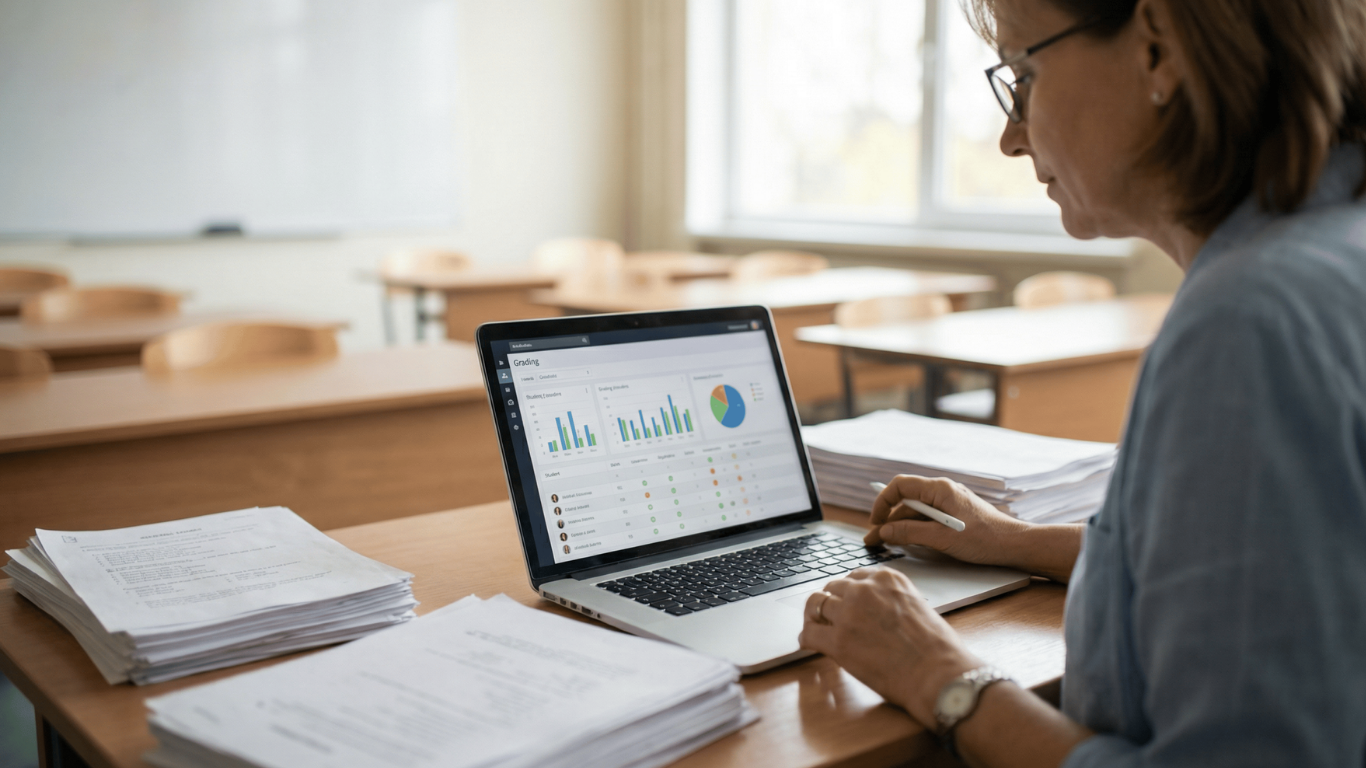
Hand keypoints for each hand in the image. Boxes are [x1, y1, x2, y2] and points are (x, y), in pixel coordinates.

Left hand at [797, 568, 979, 726]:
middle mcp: (864, 590)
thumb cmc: (936, 648)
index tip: (846, 602)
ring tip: (816, 628)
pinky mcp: (838, 642)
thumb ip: (892, 601)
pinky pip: (809, 634)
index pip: (854, 577)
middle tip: (830, 618)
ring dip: (815, 617)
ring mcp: (848, 614)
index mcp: (886, 579)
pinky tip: (808, 644)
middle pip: (832, 588)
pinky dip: (806, 639)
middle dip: (831, 603)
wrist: (937, 673)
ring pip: (816, 605)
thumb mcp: (917, 606)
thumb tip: (876, 612)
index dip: (848, 592)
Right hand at [865, 475, 1026, 567]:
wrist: (1015, 545)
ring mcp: (949, 502)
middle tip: (874, 540)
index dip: (883, 502)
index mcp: (939, 489)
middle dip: (888, 519)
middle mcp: (943, 491)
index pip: (900, 486)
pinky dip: (915, 528)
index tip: (875, 522)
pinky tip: (908, 542)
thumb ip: (909, 533)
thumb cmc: (983, 539)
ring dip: (900, 526)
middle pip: (906, 501)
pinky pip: (928, 517)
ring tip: (886, 544)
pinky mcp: (955, 514)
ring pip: (916, 511)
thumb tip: (883, 532)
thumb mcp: (941, 538)